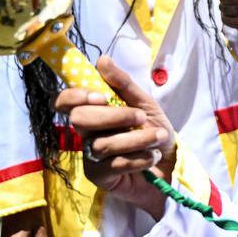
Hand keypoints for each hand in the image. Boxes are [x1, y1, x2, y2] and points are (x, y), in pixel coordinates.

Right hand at [57, 56, 175, 219]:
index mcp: (95, 111)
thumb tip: (101, 59)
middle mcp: (87, 133)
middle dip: (115, 116)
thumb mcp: (145, 104)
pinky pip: (113, 164)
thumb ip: (123, 84)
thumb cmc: (155, 131)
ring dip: (136, 139)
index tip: (102, 97)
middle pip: (80, 119)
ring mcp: (90, 155)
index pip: (65, 101)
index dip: (75, 97)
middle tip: (140, 117)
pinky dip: (139, 158)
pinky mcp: (99, 177)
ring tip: (158, 137)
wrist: (172, 164)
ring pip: (101, 144)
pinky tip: (151, 156)